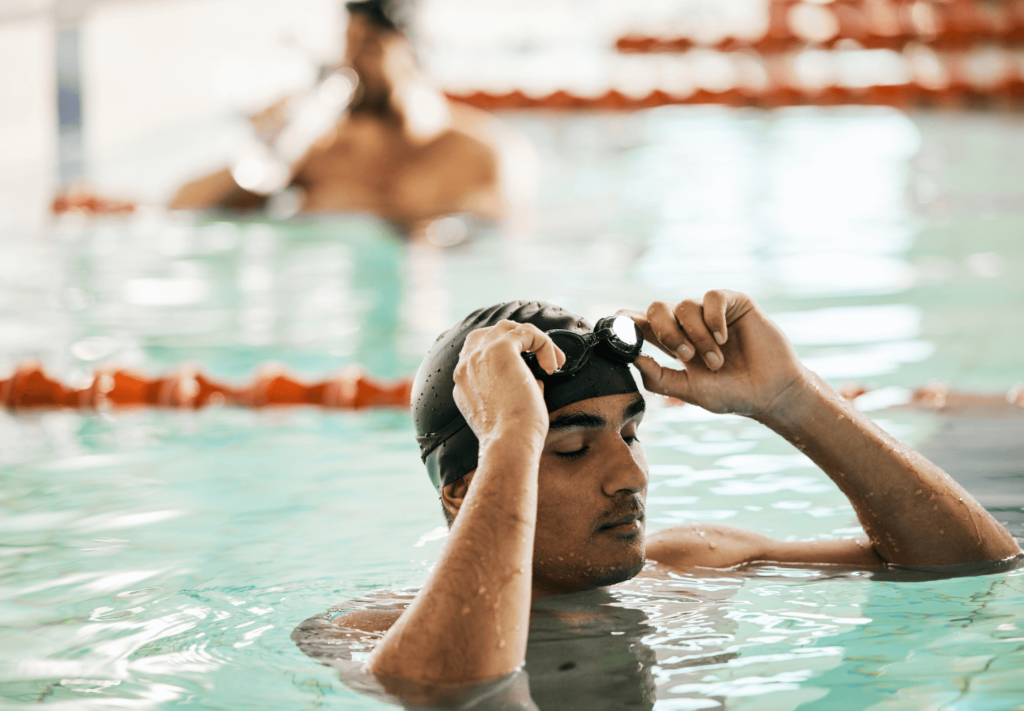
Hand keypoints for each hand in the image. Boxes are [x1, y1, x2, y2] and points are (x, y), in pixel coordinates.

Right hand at [453, 321, 565, 447]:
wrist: (509, 443)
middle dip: (516, 340)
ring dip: (532, 340)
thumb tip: (535, 377)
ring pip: (507, 328)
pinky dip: (544, 343)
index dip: (505, 354)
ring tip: (550, 361)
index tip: (527, 367)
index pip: (478, 353)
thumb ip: (512, 387)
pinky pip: (526, 332)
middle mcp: (466, 366)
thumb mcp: (504, 409)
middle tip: (539, 357)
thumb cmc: (512, 435)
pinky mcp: (500, 349)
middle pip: (488, 333)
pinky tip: (552, 365)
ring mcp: (479, 355)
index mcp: (463, 382)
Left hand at [625, 290, 807, 419]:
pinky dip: (713, 319)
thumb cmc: (732, 394)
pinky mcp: (733, 304)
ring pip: (685, 306)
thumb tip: (633, 360)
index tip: (622, 333)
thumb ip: (659, 378)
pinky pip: (712, 297)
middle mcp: (688, 325)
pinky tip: (723, 338)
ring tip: (716, 359)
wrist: (771, 392)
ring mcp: (710, 313)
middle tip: (686, 356)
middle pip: (657, 308)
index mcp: (673, 343)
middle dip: (666, 331)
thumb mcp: (690, 391)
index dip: (626, 322)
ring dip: (698, 335)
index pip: (642, 324)